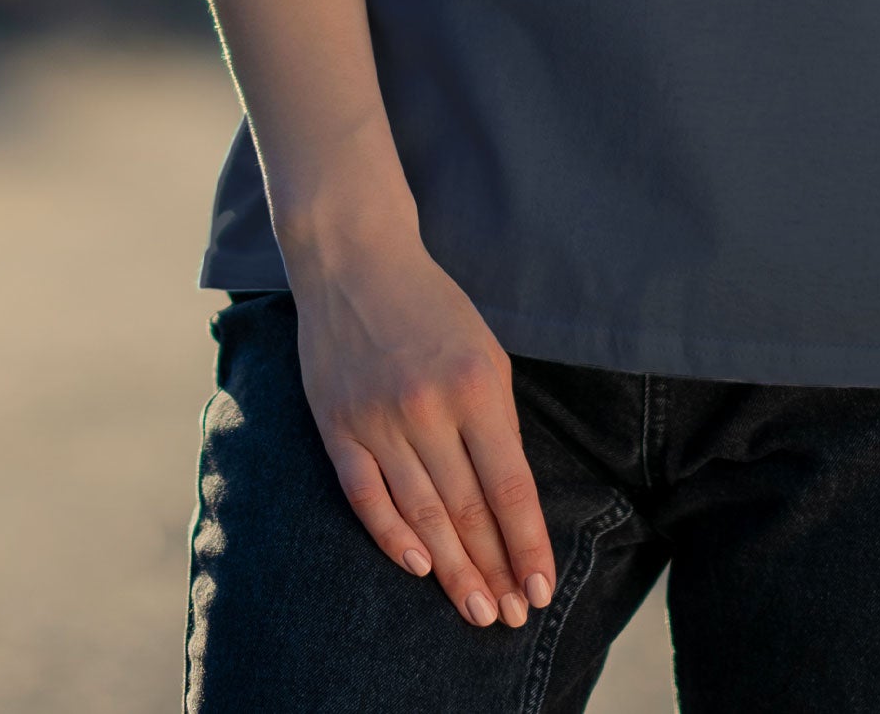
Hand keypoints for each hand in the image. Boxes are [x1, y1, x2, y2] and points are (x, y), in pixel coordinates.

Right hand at [287, 241, 557, 632]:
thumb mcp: (484, 351)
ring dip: (452, 570)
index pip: (509, 485)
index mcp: (475, 386)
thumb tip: (508, 494)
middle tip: (511, 617)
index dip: (527, 543)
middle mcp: (428, 409)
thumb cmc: (432, 307)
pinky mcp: (338, 427)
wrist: (356, 262)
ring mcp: (378, 421)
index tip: (541, 587)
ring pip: (421, 514)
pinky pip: (366, 497)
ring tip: (476, 610)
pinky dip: (393, 536)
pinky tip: (419, 566)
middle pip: (467, 511)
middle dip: (493, 570)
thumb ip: (496, 419)